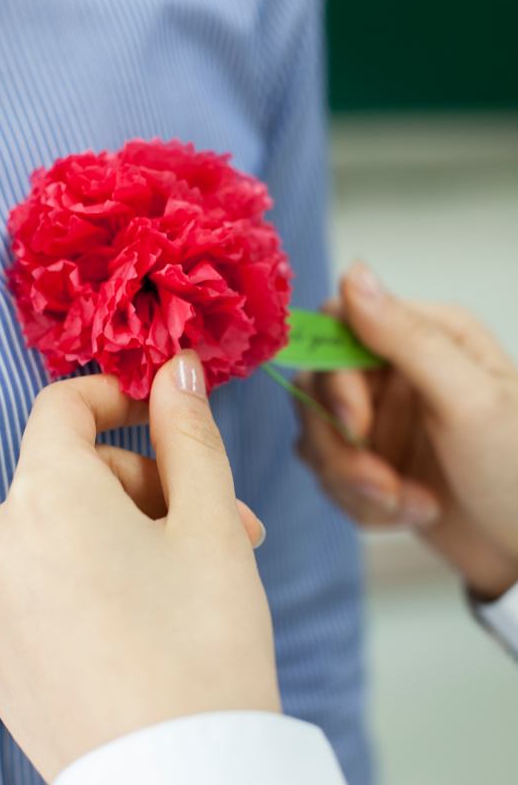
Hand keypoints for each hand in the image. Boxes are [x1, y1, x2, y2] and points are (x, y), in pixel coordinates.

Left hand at [0, 352, 280, 784]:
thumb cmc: (203, 645)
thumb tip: (179, 368)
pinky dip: (95, 581)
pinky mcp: (0, 657)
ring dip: (130, 535)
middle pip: (72, 474)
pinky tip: (150, 625)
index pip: (62, 406)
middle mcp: (0, 545)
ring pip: (64, 533)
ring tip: (197, 581)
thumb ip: (190, 431)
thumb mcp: (211, 523)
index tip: (165, 413)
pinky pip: (46, 586)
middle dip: (151, 486)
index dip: (117, 397)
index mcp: (44, 497)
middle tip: (225, 525)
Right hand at [298, 263, 517, 599]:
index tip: (354, 424)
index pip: (340, 325)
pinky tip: (412, 511)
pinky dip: (362, 503)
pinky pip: (328, 475)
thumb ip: (406, 337)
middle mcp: (397, 370)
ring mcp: (381, 417)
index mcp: (428, 336)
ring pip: (316, 435)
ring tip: (409, 503)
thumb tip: (354, 273)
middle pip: (316, 385)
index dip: (334, 377)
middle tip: (382, 480)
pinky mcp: (371, 460)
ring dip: (354, 481)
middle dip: (342, 445)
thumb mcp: (468, 400)